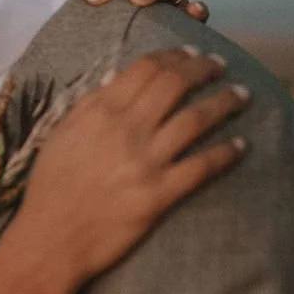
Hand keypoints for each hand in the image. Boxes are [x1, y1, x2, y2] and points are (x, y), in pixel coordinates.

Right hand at [19, 48, 249, 283]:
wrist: (50, 241)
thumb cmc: (51, 189)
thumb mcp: (62, 136)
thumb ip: (90, 104)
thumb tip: (117, 75)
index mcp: (100, 113)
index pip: (146, 68)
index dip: (176, 55)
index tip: (193, 53)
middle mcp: (125, 131)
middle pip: (176, 85)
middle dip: (205, 69)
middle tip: (222, 66)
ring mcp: (144, 164)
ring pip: (196, 119)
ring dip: (225, 102)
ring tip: (243, 95)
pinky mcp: (157, 196)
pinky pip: (201, 167)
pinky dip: (226, 153)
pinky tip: (242, 145)